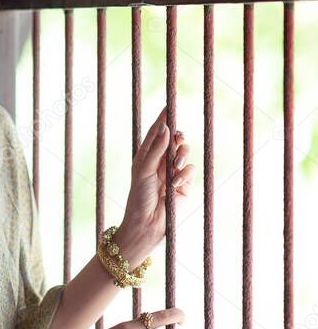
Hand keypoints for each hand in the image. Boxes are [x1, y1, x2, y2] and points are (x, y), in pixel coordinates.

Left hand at [114, 105, 195, 264]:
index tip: (170, 104)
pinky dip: (185, 174)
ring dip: (182, 156)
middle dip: (179, 138)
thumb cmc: (139, 197)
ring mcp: (173, 173)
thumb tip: (165, 127)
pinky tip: (176, 184)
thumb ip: (156, 149)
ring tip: (175, 167)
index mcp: (147, 156)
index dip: (163, 119)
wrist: (146, 224)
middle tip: (179, 138)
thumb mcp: (144, 170)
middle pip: (175, 140)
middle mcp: (161, 162)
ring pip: (185, 153)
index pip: (156, 133)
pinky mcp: (184, 185)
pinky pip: (191, 170)